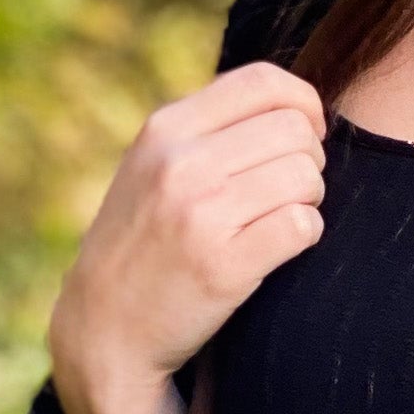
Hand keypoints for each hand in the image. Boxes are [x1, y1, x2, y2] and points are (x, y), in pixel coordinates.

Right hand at [47, 62, 326, 413]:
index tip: (305, 135)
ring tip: (279, 220)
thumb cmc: (142, 244)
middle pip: (296, 131)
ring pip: (306, 178)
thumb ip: (206, 130)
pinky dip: (305, 236)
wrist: (105, 331)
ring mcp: (201, 215)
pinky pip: (304, 227)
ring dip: (308, 200)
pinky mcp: (224, 265)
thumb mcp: (151, 167)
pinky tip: (278, 249)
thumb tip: (292, 102)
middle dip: (309, 160)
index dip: (305, 105)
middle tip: (288, 191)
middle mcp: (180, 164)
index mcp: (164, 129)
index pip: (265, 82)